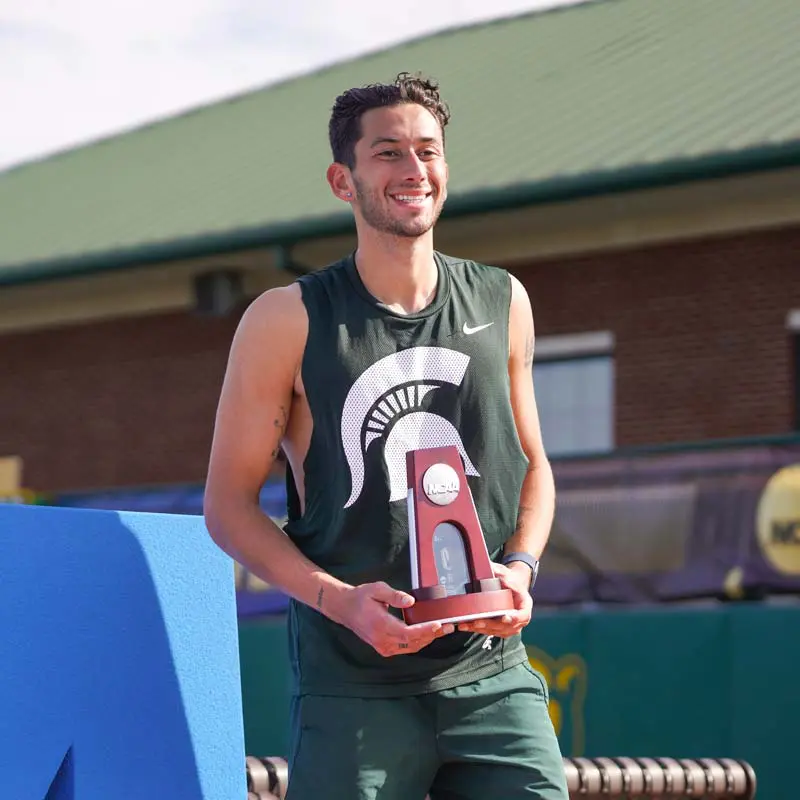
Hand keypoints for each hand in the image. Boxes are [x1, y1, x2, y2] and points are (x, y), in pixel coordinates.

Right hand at [340, 581, 454, 657]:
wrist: (345, 608)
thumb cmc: (361, 596)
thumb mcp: (377, 589)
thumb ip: (394, 595)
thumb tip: (411, 601)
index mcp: (380, 625)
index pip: (407, 632)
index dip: (424, 630)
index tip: (438, 624)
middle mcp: (382, 640)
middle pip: (412, 642)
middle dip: (432, 635)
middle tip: (449, 626)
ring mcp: (383, 647)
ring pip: (410, 648)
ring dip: (427, 640)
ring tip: (443, 630)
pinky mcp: (384, 649)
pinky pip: (405, 648)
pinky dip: (418, 642)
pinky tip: (428, 634)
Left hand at [456, 561, 532, 637]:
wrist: (509, 585)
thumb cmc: (508, 579)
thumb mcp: (504, 573)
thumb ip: (497, 572)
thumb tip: (485, 566)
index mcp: (525, 604)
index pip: (522, 615)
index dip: (514, 618)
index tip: (504, 618)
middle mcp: (520, 618)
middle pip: (506, 626)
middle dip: (490, 625)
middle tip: (477, 622)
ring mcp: (511, 626)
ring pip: (496, 631)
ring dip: (480, 629)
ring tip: (465, 625)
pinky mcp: (500, 629)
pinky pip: (490, 631)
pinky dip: (478, 629)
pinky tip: (465, 626)